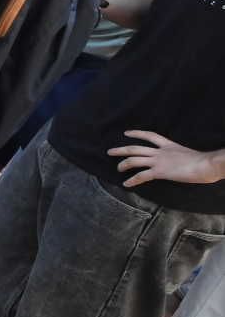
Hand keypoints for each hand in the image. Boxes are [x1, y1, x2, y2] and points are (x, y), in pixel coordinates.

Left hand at [108, 131, 224, 188]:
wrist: (207, 164)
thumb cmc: (204, 162)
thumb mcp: (190, 155)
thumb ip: (181, 157)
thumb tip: (183, 163)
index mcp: (169, 145)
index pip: (150, 136)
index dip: (137, 133)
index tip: (126, 133)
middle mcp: (161, 152)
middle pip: (135, 148)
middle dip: (121, 150)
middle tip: (110, 151)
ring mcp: (159, 161)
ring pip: (134, 160)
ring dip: (123, 164)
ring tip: (117, 169)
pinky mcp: (159, 172)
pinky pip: (141, 176)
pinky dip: (132, 180)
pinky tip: (126, 184)